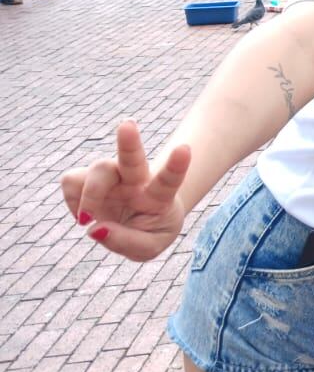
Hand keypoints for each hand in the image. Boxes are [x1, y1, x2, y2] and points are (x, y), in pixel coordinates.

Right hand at [60, 120, 191, 261]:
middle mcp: (136, 180)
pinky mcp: (88, 176)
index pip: (169, 180)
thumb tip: (94, 229)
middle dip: (129, 141)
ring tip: (88, 220)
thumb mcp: (150, 247)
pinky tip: (87, 213)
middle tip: (128, 124)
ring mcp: (112, 176)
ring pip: (97, 169)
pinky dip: (73, 202)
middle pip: (132, 157)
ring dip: (90, 196)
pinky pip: (72, 182)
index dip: (176, 166)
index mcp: (160, 195)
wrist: (140, 219)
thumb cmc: (151, 229)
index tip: (184, 149)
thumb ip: (127, 242)